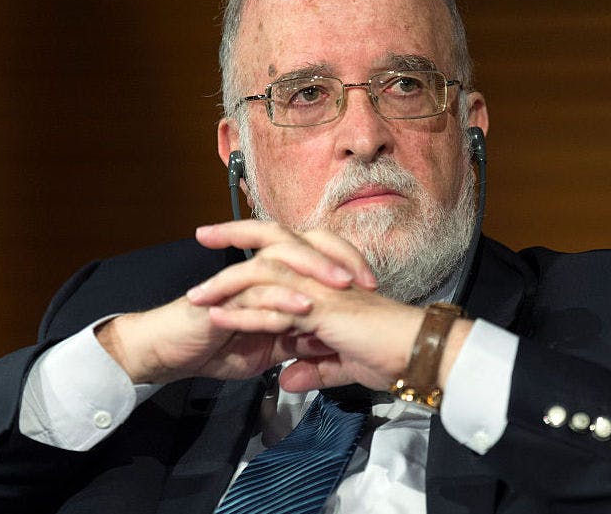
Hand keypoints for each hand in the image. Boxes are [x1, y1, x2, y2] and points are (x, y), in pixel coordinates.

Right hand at [97, 220, 374, 384]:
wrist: (169, 354)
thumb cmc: (214, 347)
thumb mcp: (267, 347)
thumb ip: (295, 342)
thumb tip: (326, 345)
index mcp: (270, 275)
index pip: (313, 252)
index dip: (344, 261)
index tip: (372, 284)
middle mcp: (256, 269)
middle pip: (300, 242)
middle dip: (336, 255)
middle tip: (365, 278)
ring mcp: (238, 279)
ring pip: (280, 261)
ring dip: (313, 271)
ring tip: (343, 286)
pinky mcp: (220, 297)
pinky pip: (255, 294)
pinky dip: (281, 301)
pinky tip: (303, 311)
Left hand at [189, 223, 470, 391]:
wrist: (417, 353)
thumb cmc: (389, 354)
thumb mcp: (342, 365)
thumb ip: (314, 369)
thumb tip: (289, 378)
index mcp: (327, 280)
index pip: (286, 254)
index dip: (257, 248)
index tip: (227, 248)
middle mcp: (322, 275)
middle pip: (271, 243)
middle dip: (235, 235)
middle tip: (203, 233)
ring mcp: (320, 287)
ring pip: (263, 272)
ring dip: (224, 283)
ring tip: (193, 294)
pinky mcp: (320, 308)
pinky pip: (271, 305)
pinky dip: (240, 312)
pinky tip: (215, 317)